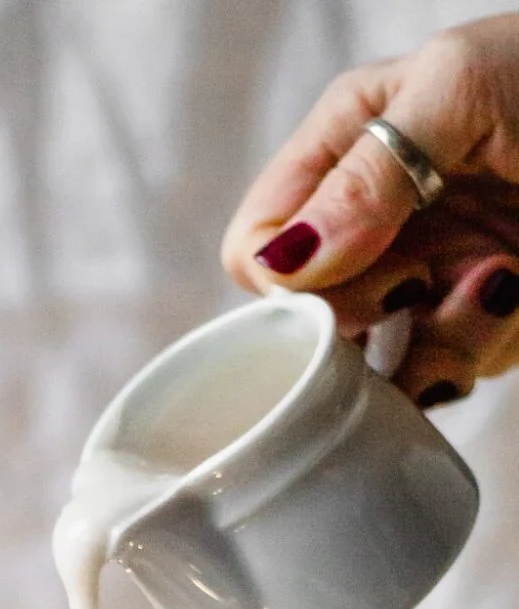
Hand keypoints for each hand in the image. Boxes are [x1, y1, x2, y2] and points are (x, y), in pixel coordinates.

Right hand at [222, 13, 518, 404]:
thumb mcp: (455, 90)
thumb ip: (365, 173)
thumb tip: (284, 264)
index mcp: (344, 152)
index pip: (257, 249)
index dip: (286, 281)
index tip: (345, 274)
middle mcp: (374, 227)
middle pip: (307, 326)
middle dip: (362, 322)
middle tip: (414, 285)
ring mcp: (424, 282)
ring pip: (373, 369)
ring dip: (434, 341)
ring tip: (496, 279)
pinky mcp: (475, 327)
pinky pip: (444, 377)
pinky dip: (478, 349)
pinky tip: (515, 287)